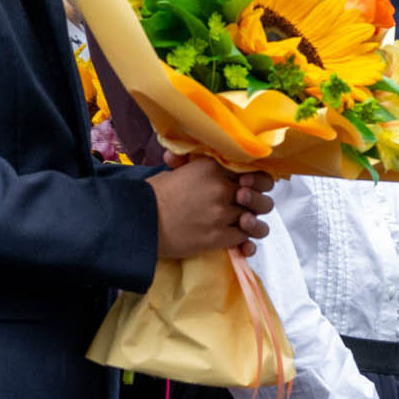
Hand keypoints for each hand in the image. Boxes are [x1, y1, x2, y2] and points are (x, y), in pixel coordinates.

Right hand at [150, 153, 272, 258]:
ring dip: (252, 222)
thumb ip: (193, 164)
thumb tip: (184, 157)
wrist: (141, 221)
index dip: (255, 179)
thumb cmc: (153, 194)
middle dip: (256, 200)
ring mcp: (221, 213)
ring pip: (254, 218)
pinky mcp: (218, 237)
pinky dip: (243, 240)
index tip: (247, 185)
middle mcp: (221, 188)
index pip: (250, 170)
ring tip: (243, 223)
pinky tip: (238, 240)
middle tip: (247, 205)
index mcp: (212, 167)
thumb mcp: (175, 170)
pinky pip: (244, 238)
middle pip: (257, 194)